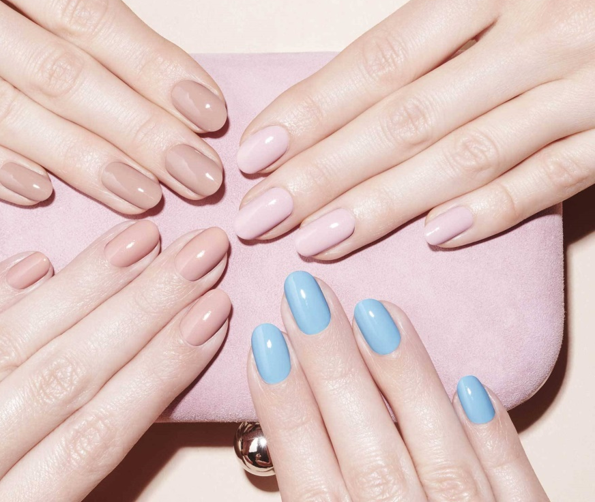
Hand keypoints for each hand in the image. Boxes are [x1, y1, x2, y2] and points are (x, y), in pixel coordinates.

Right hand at [0, 0, 226, 211]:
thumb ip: (71, 17)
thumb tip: (159, 80)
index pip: (89, 16)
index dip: (153, 67)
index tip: (208, 113)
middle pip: (59, 72)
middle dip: (137, 130)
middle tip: (198, 174)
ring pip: (1, 110)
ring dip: (80, 159)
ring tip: (144, 195)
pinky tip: (40, 193)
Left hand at [0, 221, 230, 500]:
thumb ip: (64, 485)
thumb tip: (131, 413)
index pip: (95, 434)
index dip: (161, 370)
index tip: (212, 316)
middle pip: (63, 375)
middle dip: (144, 307)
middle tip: (198, 253)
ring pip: (8, 344)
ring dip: (82, 286)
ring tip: (139, 241)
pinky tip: (36, 264)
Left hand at [234, 0, 594, 257]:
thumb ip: (433, 38)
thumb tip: (339, 106)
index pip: (379, 61)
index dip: (312, 111)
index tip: (255, 156)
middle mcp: (534, 31)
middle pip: (406, 117)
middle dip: (323, 174)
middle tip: (260, 217)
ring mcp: (584, 84)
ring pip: (466, 155)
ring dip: (383, 205)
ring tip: (315, 240)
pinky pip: (552, 177)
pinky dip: (492, 209)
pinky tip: (432, 238)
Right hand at [249, 271, 546, 500]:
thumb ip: (309, 499)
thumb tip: (287, 436)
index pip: (308, 476)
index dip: (284, 406)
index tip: (265, 343)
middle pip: (367, 451)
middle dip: (332, 366)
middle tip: (307, 295)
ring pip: (440, 455)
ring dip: (406, 379)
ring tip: (379, 311)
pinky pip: (513, 489)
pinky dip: (494, 439)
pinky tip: (472, 386)